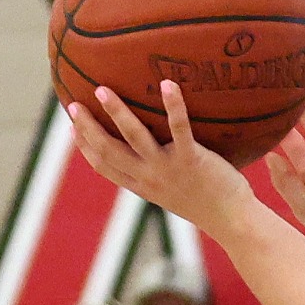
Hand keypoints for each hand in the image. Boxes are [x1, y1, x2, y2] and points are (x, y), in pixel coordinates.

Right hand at [67, 80, 255, 241]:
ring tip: (101, 89)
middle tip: (72, 104)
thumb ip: (159, 172)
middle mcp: (150, 178)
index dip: (85, 147)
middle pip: (109, 151)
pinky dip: (173, 106)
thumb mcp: (175, 190)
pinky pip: (180, 128)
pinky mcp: (192, 161)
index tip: (71, 128)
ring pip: (134, 137)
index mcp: (144, 186)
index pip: (105, 167)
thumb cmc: (208, 202)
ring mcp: (169, 169)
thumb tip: (154, 150)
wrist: (234, 221)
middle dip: (88, 127)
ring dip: (116, 112)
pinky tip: (167, 84)